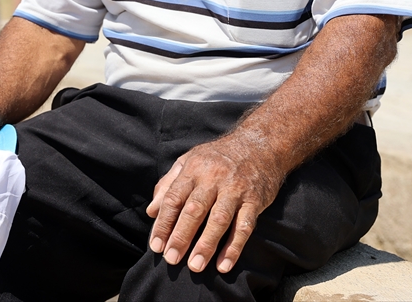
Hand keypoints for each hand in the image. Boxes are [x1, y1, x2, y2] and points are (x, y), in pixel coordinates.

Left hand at [145, 134, 283, 274]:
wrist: (259, 145)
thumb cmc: (218, 157)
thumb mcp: (188, 161)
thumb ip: (168, 184)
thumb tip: (151, 211)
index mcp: (193, 169)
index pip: (173, 199)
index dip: (163, 223)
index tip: (155, 246)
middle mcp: (213, 179)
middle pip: (194, 210)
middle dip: (181, 236)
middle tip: (170, 259)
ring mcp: (235, 190)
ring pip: (218, 220)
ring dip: (206, 245)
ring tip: (195, 266)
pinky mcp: (254, 200)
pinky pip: (244, 226)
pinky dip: (234, 247)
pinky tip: (224, 265)